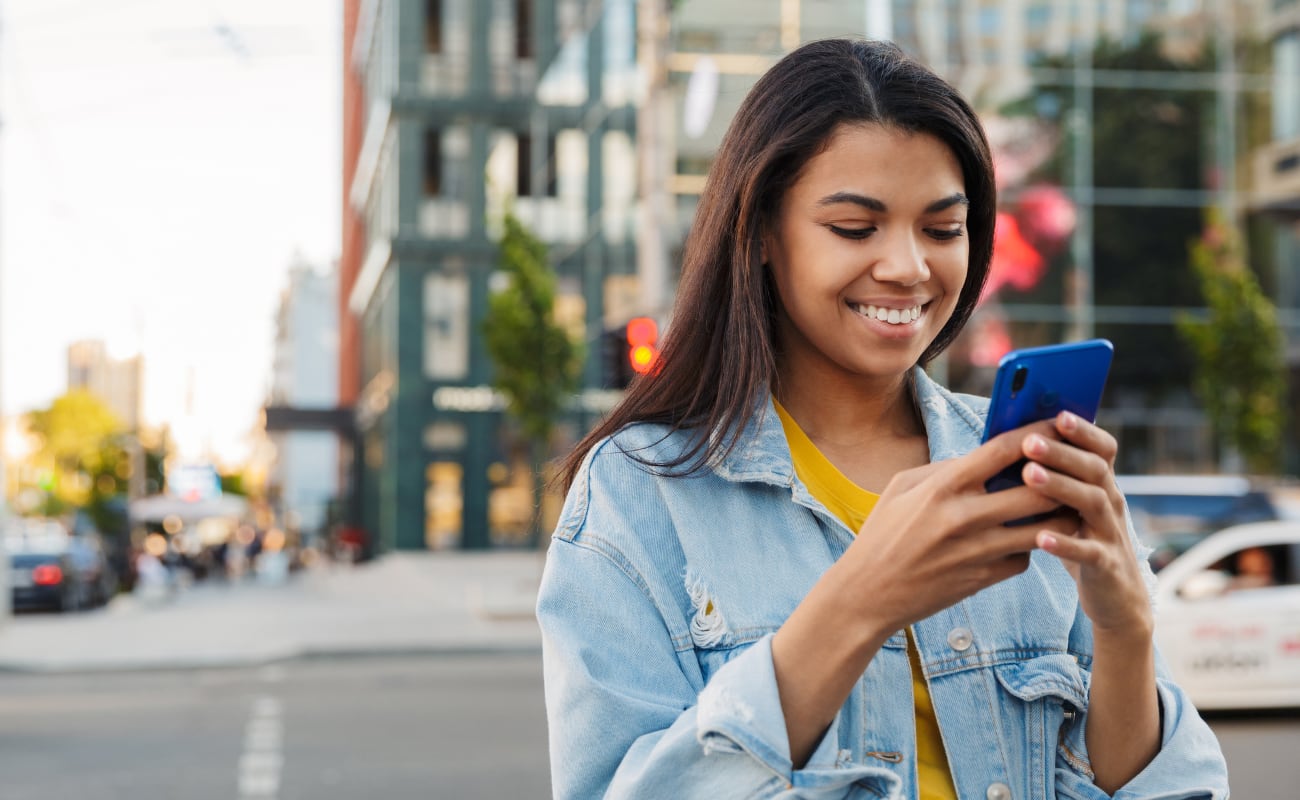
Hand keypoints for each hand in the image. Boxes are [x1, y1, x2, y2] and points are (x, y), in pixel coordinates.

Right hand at [836, 421, 1079, 635]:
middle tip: (1073, 468)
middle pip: (1038, 490)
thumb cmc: (882, 534)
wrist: (868, 594)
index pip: (1003, 450)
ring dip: (1058, 515)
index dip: (1037, 432)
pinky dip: (1029, 547)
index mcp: (943, 487)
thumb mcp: (901, 488)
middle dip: (1061, 477)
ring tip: (1065, 502)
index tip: (1057, 424)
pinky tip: (1026, 539)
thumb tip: (984, 456)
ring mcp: (977, 551)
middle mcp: (964, 517)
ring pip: (1043, 529)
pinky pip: (1024, 558)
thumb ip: (945, 469)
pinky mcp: (984, 579)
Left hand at [1019, 411, 1152, 638]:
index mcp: (1101, 483)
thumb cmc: (1080, 539)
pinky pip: (1088, 552)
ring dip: (1061, 487)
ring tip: (1029, 476)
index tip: (1058, 413)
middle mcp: (1111, 502)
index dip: (1084, 430)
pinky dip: (1066, 543)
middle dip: (1062, 452)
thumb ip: (1053, 477)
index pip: (1102, 448)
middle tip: (1029, 441)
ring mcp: (1111, 533)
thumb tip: (1009, 441)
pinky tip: (1040, 538)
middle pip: (1094, 469)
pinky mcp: (1105, 565)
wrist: (1117, 598)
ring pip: (1092, 502)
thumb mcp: (1071, 506)